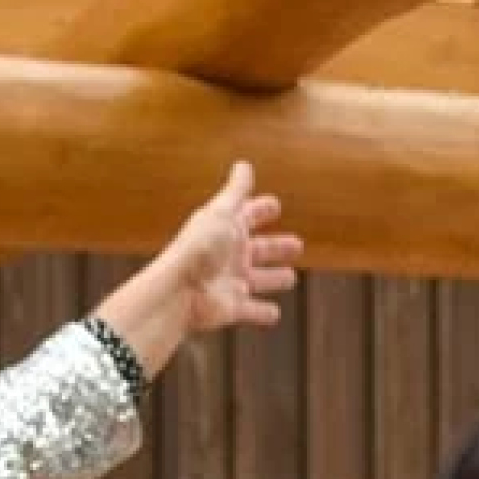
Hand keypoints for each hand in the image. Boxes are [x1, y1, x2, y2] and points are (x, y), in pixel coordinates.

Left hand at [98, 163, 302, 371]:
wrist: (181, 291)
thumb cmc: (200, 249)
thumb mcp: (221, 215)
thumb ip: (235, 192)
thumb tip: (244, 165)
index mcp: (226, 230)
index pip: (247, 215)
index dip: (260, 209)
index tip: (274, 205)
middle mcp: (229, 255)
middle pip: (259, 249)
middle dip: (277, 247)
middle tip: (297, 245)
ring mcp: (232, 282)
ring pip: (260, 280)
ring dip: (274, 279)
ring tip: (290, 278)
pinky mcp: (235, 308)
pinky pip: (255, 311)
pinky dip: (265, 313)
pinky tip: (274, 313)